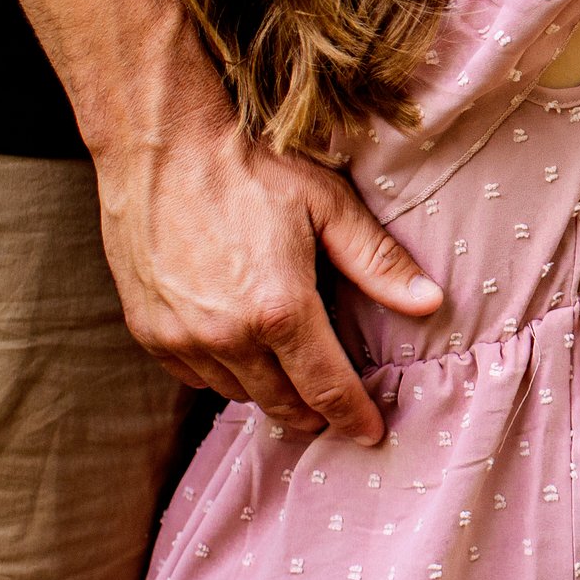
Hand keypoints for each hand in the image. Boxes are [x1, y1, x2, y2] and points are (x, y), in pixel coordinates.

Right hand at [96, 85, 443, 442]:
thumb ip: (379, 262)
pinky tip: (241, 350)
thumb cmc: (252, 168)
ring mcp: (181, 338)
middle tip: (335, 409)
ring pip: (237, 393)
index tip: (370, 434)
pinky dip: (223, 373)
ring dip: (268, 392)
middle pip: (282, 402)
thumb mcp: (329, 206)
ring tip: (292, 375)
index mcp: (280, 310)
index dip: (352, 416)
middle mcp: (227, 336)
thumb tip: (432, 302)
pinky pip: (194, 376)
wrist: (160, 145)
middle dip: (314, 412)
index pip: (326, 388)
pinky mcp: (147, 331)